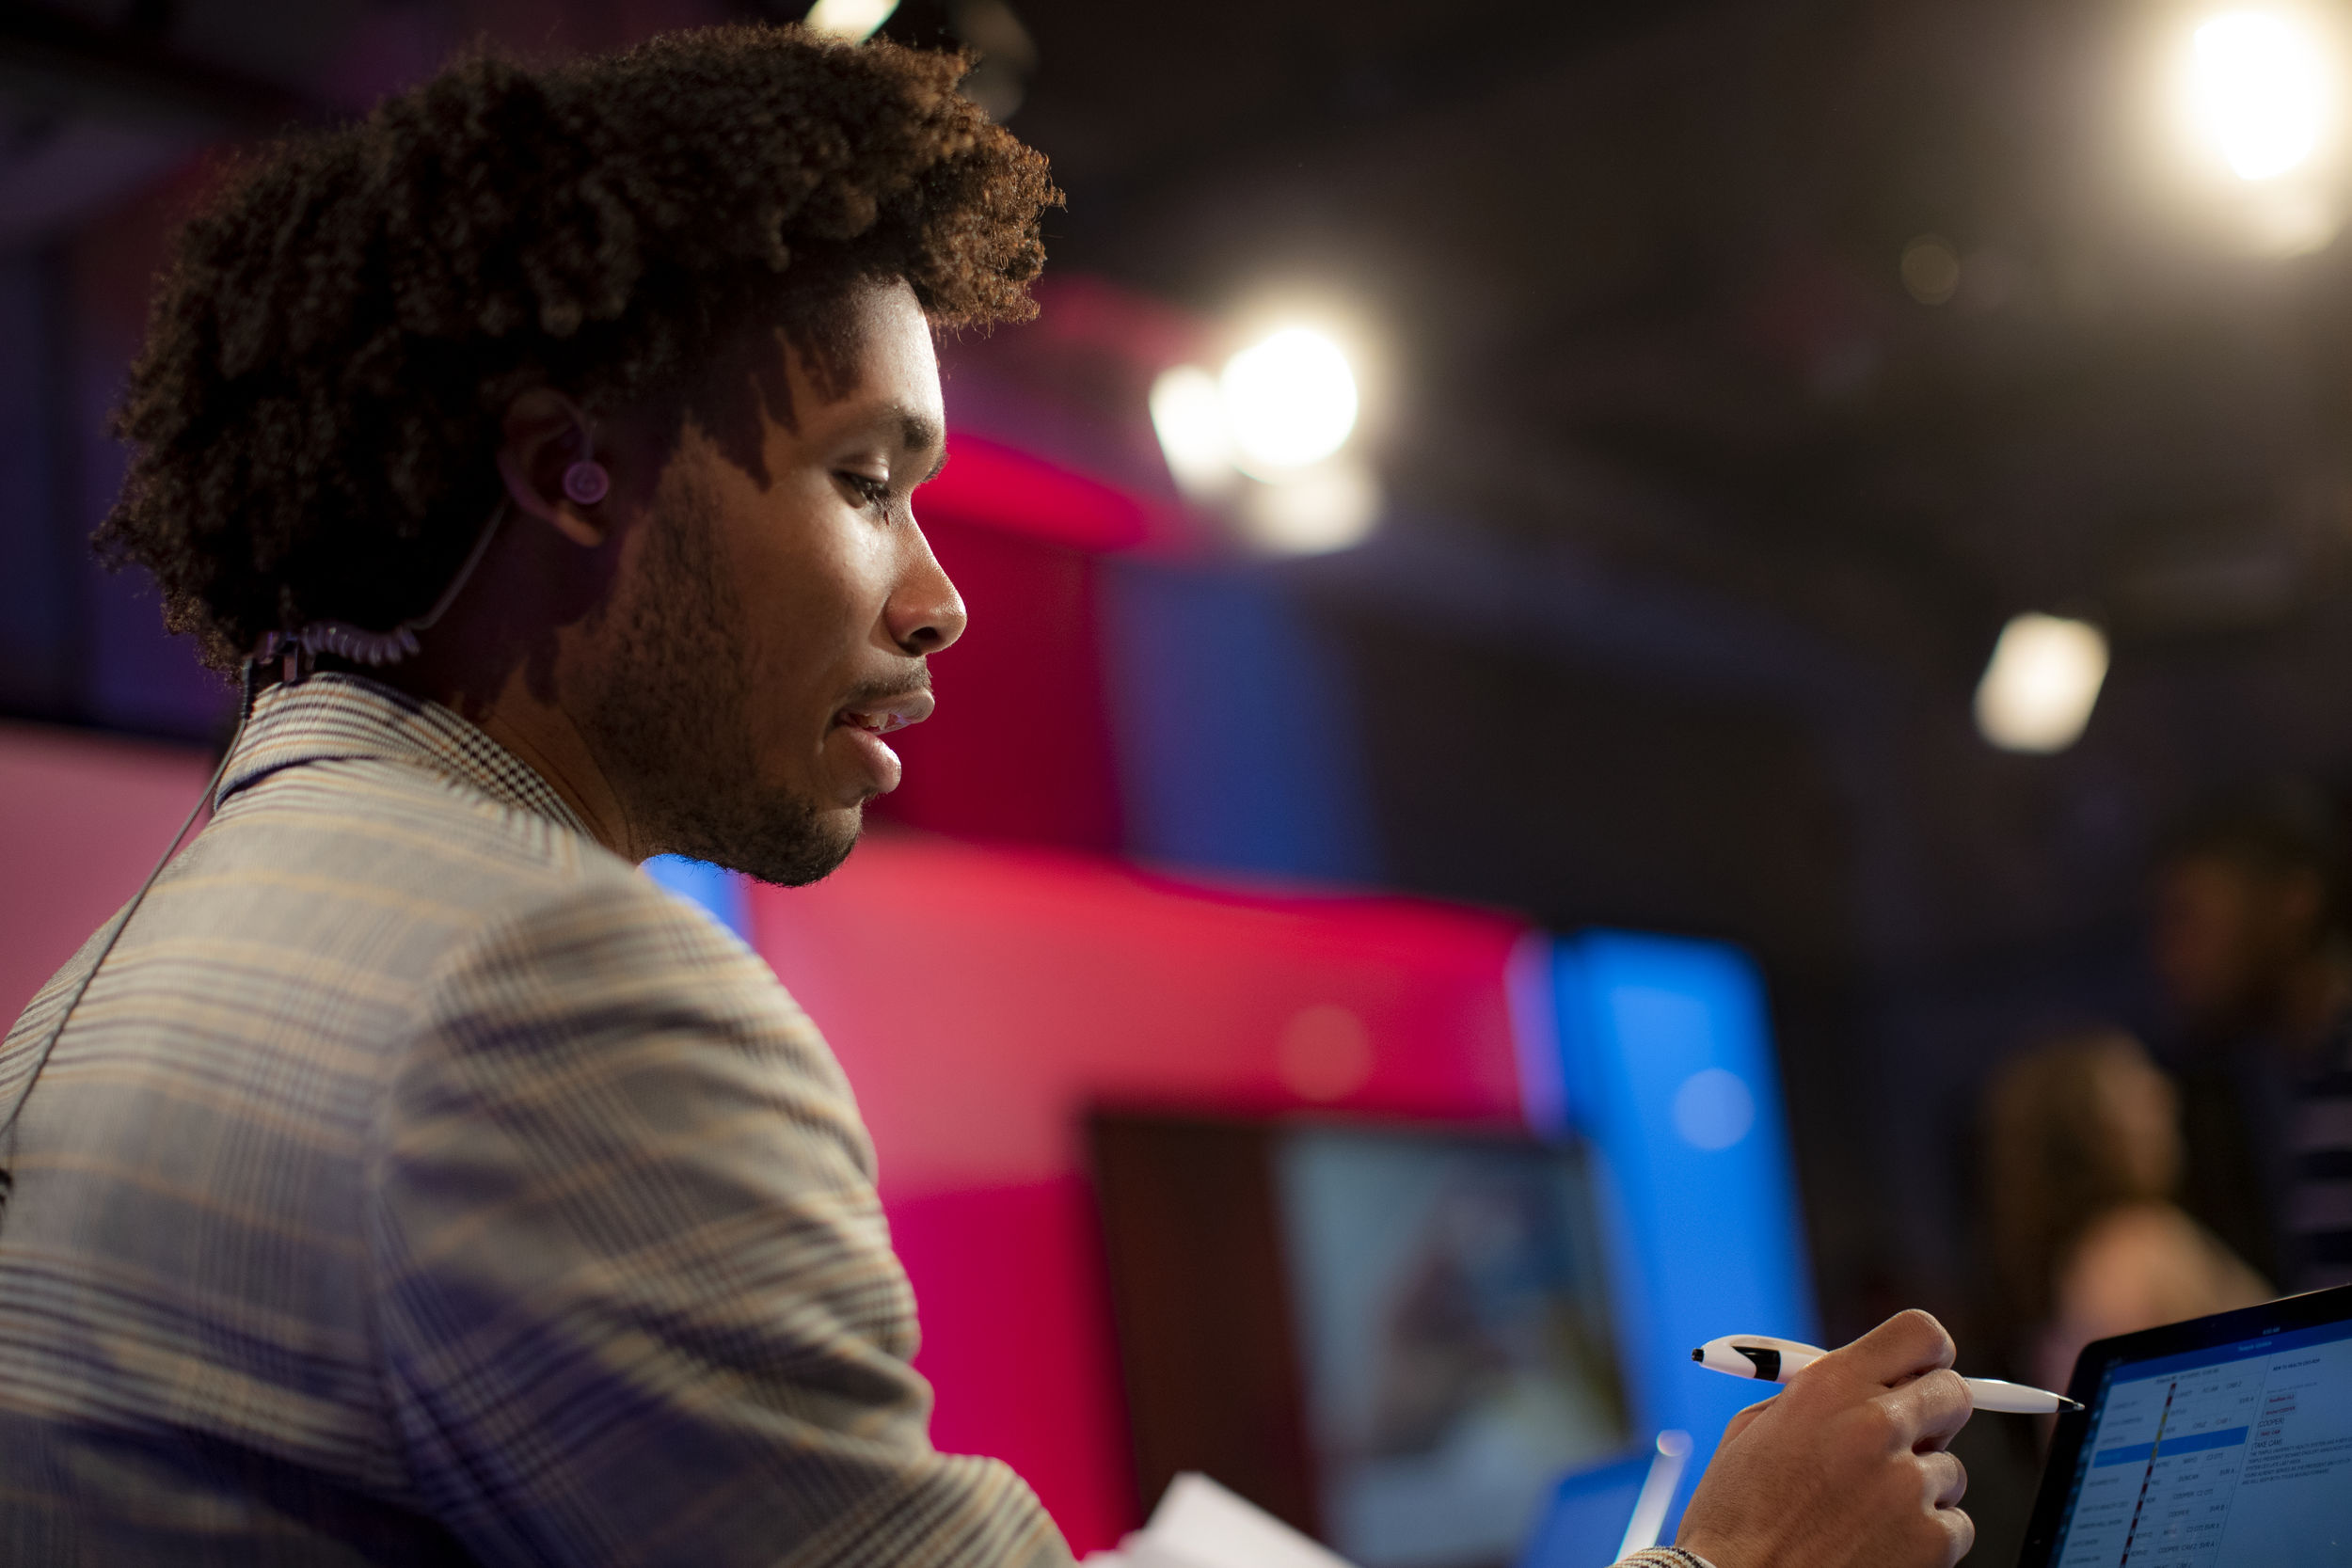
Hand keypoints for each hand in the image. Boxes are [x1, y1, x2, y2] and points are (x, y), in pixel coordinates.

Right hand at [1675, 1309, 1973, 1567]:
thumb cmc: (1735, 1516)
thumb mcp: (1756, 1430)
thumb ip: (1819, 1397)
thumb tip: (1876, 1385)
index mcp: (1829, 1387)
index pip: (1919, 1335)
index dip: (1926, 1356)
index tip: (1920, 1374)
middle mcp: (1875, 1425)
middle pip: (1954, 1394)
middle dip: (1934, 1415)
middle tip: (1908, 1439)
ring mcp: (1908, 1485)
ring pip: (1951, 1469)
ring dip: (1919, 1486)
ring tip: (1863, 1513)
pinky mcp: (1931, 1542)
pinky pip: (1955, 1524)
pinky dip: (1924, 1536)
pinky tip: (1875, 1544)